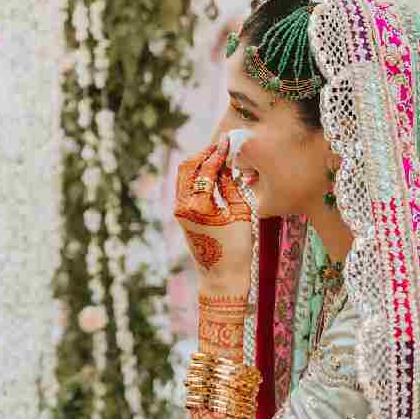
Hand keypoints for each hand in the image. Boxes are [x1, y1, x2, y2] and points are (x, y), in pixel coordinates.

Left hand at [174, 141, 252, 297]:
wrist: (222, 277)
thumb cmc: (237, 248)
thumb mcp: (241, 212)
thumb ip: (231, 184)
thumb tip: (227, 162)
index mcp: (197, 205)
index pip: (205, 170)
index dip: (217, 153)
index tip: (227, 140)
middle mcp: (182, 206)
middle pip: (187, 168)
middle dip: (204, 155)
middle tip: (220, 146)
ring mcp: (178, 211)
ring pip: (183, 177)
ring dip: (199, 164)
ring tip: (218, 156)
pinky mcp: (180, 216)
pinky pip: (186, 188)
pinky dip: (197, 177)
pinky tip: (212, 173)